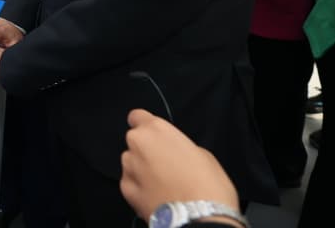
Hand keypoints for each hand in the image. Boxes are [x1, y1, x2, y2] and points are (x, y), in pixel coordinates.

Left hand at [120, 109, 240, 222]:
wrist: (200, 219)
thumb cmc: (208, 185)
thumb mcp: (202, 155)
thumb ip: (180, 146)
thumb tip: (174, 152)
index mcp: (156, 130)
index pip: (137, 116)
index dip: (145, 125)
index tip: (153, 135)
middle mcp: (137, 144)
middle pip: (135, 141)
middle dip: (146, 149)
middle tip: (165, 164)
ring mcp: (129, 167)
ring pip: (131, 162)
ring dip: (141, 168)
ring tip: (162, 183)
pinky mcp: (125, 189)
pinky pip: (130, 182)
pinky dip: (139, 187)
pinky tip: (156, 195)